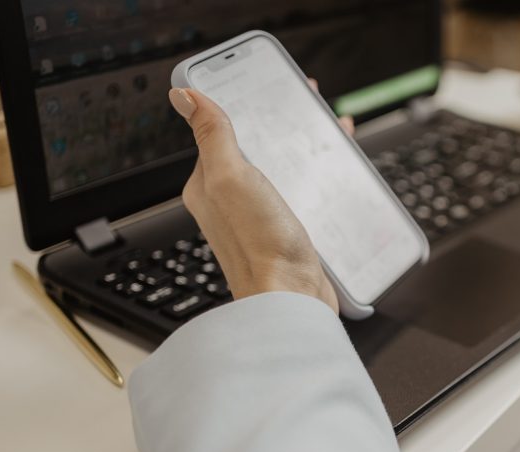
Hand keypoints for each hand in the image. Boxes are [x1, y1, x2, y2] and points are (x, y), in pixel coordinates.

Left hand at [168, 87, 349, 313]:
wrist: (292, 300)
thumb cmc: (260, 246)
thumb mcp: (232, 178)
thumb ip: (212, 136)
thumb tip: (186, 96)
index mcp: (209, 184)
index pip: (223, 131)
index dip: (248, 104)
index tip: (273, 84)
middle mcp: (232, 201)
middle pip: (257, 148)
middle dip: (282, 123)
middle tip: (310, 103)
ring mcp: (260, 218)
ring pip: (282, 169)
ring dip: (304, 147)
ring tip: (332, 130)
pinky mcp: (287, 234)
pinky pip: (299, 193)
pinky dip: (316, 176)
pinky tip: (333, 175)